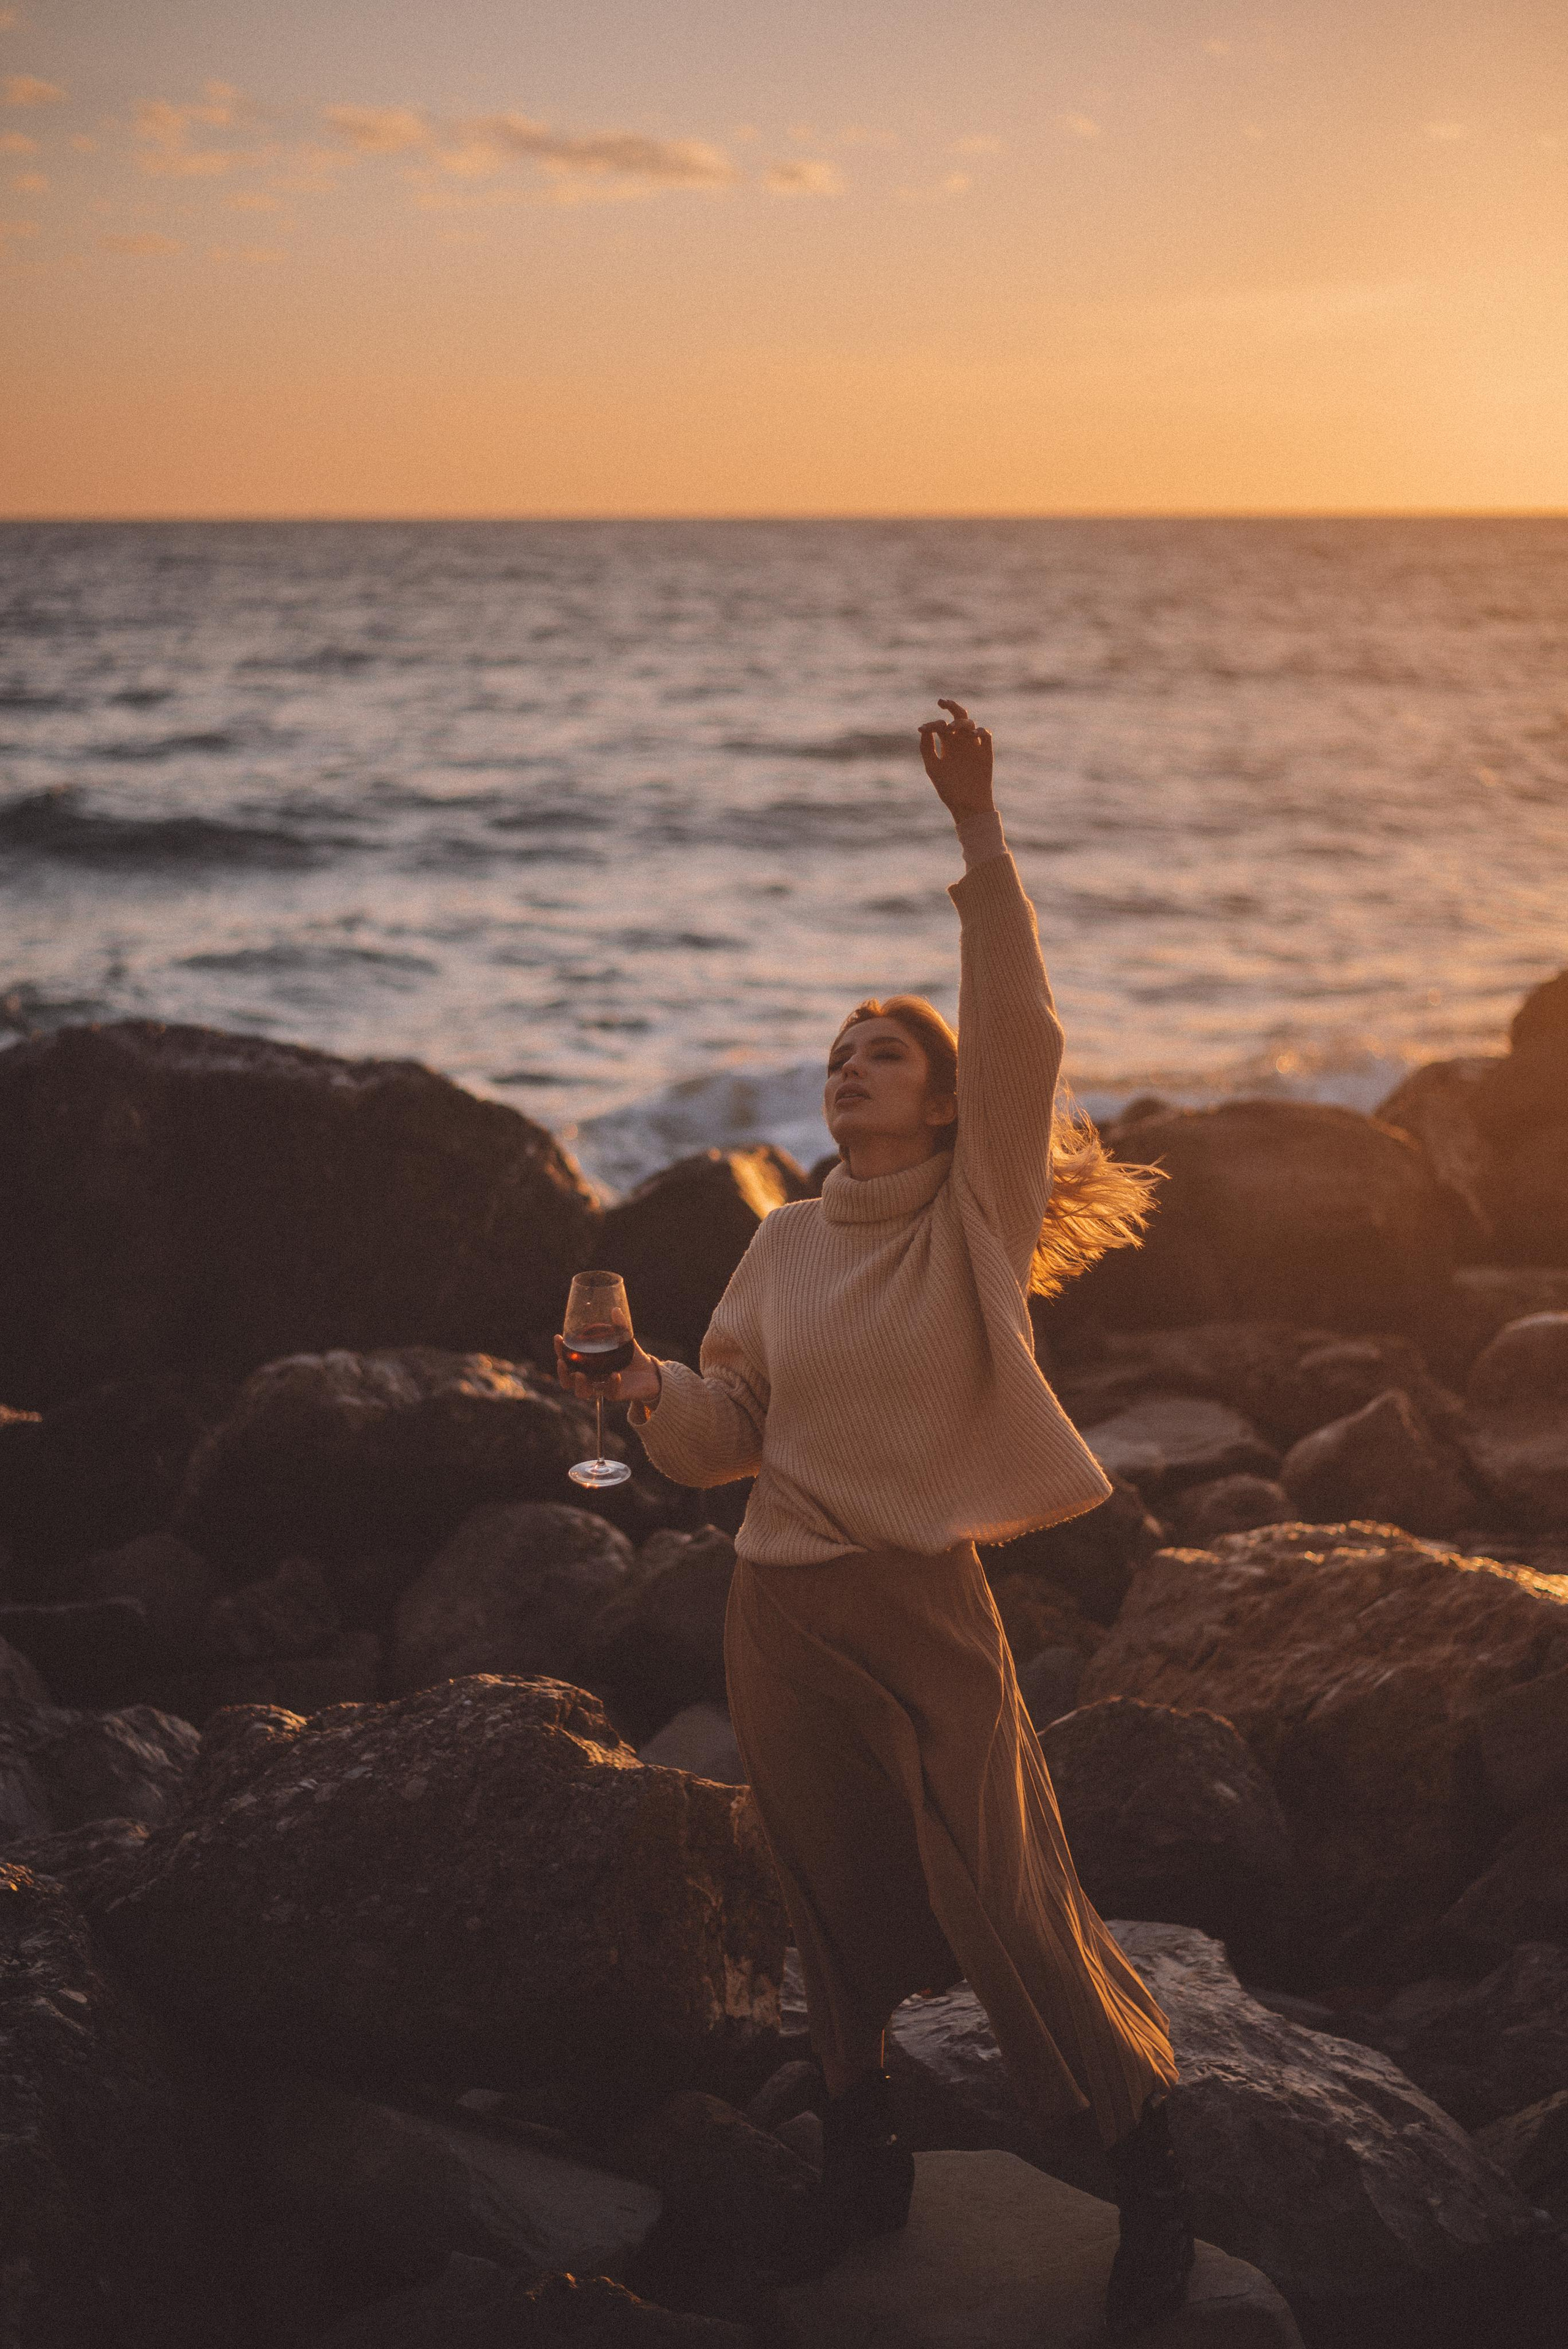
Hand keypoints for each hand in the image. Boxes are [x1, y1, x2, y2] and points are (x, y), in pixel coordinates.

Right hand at [554, 1335, 662, 1405]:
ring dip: (579, 1385)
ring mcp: (602, 1387)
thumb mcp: (625, 1339)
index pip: (568, 1359)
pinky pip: (610, 1393)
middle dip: (562, 1373)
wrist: (650, 1372)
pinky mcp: (616, 1394)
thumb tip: (615, 1309)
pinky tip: (615, 1375)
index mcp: (588, 1365)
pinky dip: (611, 1384)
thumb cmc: (631, 1356)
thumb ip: (619, 1326)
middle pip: (568, 1381)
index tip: (558, 1337)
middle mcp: (592, 1377)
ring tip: (580, 1374)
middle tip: (562, 1362)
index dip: (560, 1350)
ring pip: (583, 1393)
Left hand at [919, 699, 993, 819]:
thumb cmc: (948, 789)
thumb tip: (923, 729)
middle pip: (957, 717)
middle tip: (942, 702)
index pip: (940, 726)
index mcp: (947, 745)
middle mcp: (961, 742)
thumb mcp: (933, 768)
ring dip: (961, 721)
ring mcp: (974, 746)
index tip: (924, 729)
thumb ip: (927, 748)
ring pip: (970, 724)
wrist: (968, 805)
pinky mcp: (986, 752)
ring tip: (953, 727)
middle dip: (951, 706)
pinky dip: (980, 731)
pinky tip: (972, 735)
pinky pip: (986, 734)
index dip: (932, 724)